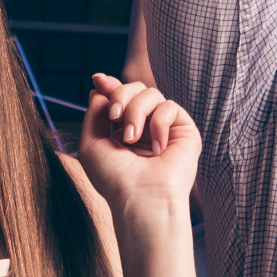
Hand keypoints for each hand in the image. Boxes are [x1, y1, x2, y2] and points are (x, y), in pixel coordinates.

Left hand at [75, 74, 200, 209]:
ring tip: (131, 138)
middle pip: (134, 87)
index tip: (98, 79)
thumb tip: (100, 88)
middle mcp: (145, 127)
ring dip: (136, 112)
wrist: (141, 197)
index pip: (119, 97)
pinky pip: (169, 107)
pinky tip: (156, 149)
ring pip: (151, 93)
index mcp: (123, 129)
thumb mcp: (92, 144)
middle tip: (115, 116)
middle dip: (120, 95)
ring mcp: (165, 127)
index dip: (110, 85)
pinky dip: (158, 124)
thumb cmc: (115, 179)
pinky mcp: (184, 130)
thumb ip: (94, 114)